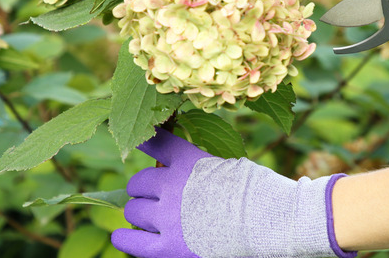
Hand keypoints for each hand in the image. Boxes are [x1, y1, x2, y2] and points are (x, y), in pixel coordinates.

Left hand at [111, 128, 351, 257]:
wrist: (267, 222)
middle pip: (138, 183)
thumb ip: (200, 167)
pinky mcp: (167, 247)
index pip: (155, 142)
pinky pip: (133, 243)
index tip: (142, 140)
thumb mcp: (228, 165)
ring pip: (133, 211)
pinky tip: (121, 237)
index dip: (146, 141)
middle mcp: (169, 185)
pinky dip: (124, 239)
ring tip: (150, 218)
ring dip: (139, 213)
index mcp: (186, 161)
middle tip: (156, 196)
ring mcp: (166, 217)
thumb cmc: (257, 192)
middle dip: (145, 189)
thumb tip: (181, 167)